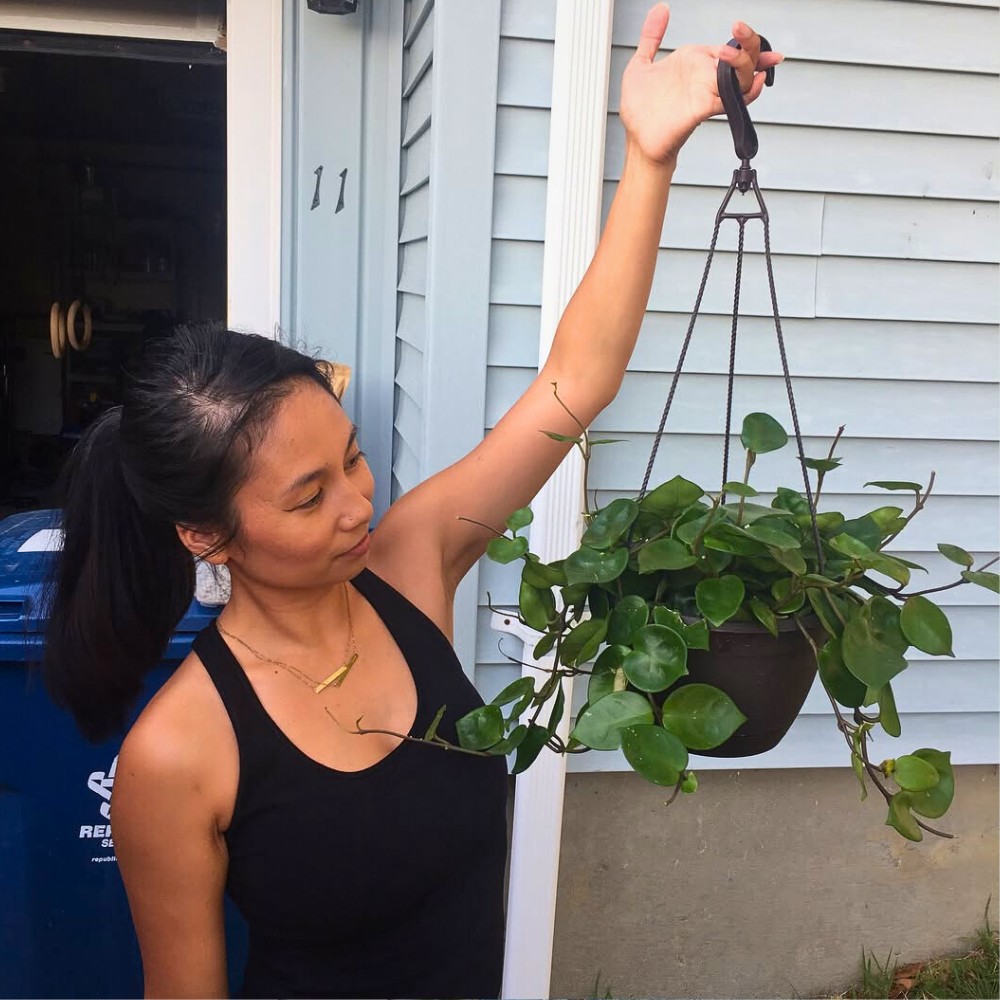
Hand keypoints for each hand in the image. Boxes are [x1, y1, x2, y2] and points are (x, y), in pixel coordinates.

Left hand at [620, 4, 782, 166]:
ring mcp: (707, 93)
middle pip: (742, 59)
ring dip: (745, 63)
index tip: (740, 27)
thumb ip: (651, 36)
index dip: (743, 38)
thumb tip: (660, 8)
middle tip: (740, 31)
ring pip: (743, 77)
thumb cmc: (639, 110)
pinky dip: (749, 91)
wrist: (636, 139)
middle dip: (751, 43)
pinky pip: (734, 100)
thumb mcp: (640, 64)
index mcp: (694, 63)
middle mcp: (705, 77)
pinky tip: (755, 80)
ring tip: (731, 54)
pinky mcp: (704, 109)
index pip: (727, 47)